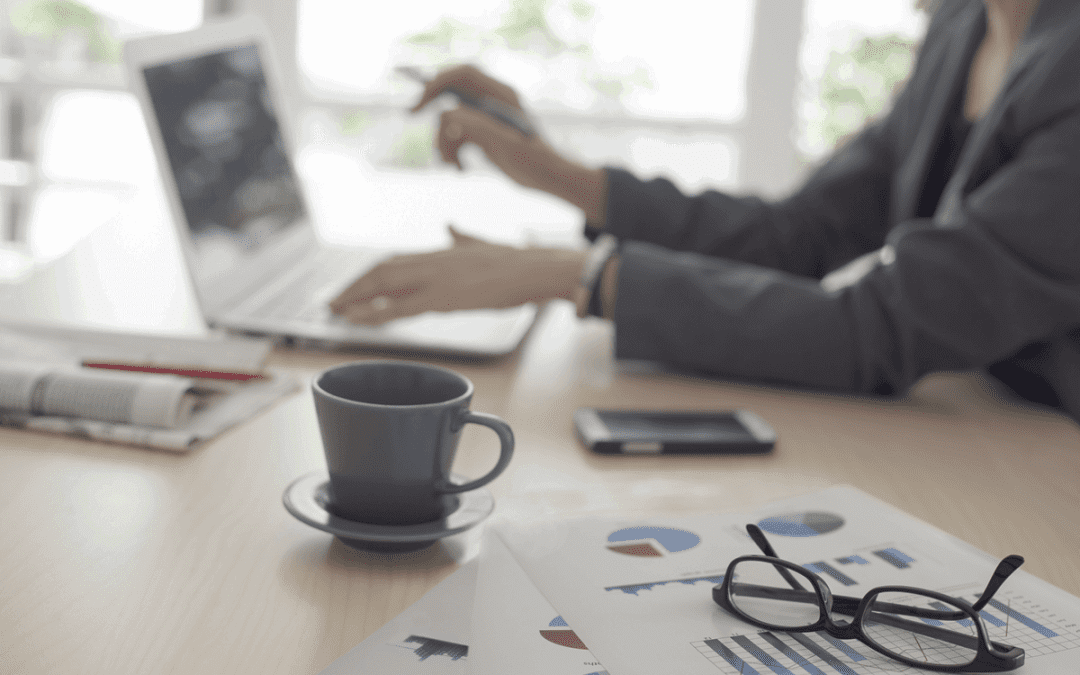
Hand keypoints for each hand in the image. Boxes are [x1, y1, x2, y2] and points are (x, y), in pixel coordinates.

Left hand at [329, 226, 586, 324]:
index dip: (369, 274)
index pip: (394, 260)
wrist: (534, 268)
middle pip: (380, 270)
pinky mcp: (443, 299)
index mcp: (439, 252)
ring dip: (355, 298)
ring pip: (383, 285)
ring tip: (335, 310)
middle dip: (353, 286)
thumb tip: (450, 227)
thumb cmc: (515, 262)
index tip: (353, 286)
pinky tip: (355, 319)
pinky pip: (399, 308)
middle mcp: (431, 261)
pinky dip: (373, 313)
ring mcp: (435, 279)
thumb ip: (462, 237)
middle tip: (332, 301)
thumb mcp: (482, 244)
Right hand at [411, 65, 607, 221]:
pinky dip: (453, 152)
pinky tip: (460, 169)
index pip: (463, 75)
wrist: (548, 179)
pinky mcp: (483, 133)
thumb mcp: (506, 145)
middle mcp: (492, 101)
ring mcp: (486, 117)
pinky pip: (456, 136)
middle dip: (434, 110)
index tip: (420, 101)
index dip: (438, 82)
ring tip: (452, 166)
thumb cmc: (535, 161)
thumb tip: (448, 115)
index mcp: (501, 95)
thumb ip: (478, 127)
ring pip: (450, 120)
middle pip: (451, 93)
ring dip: (445, 143)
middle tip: (410, 113)